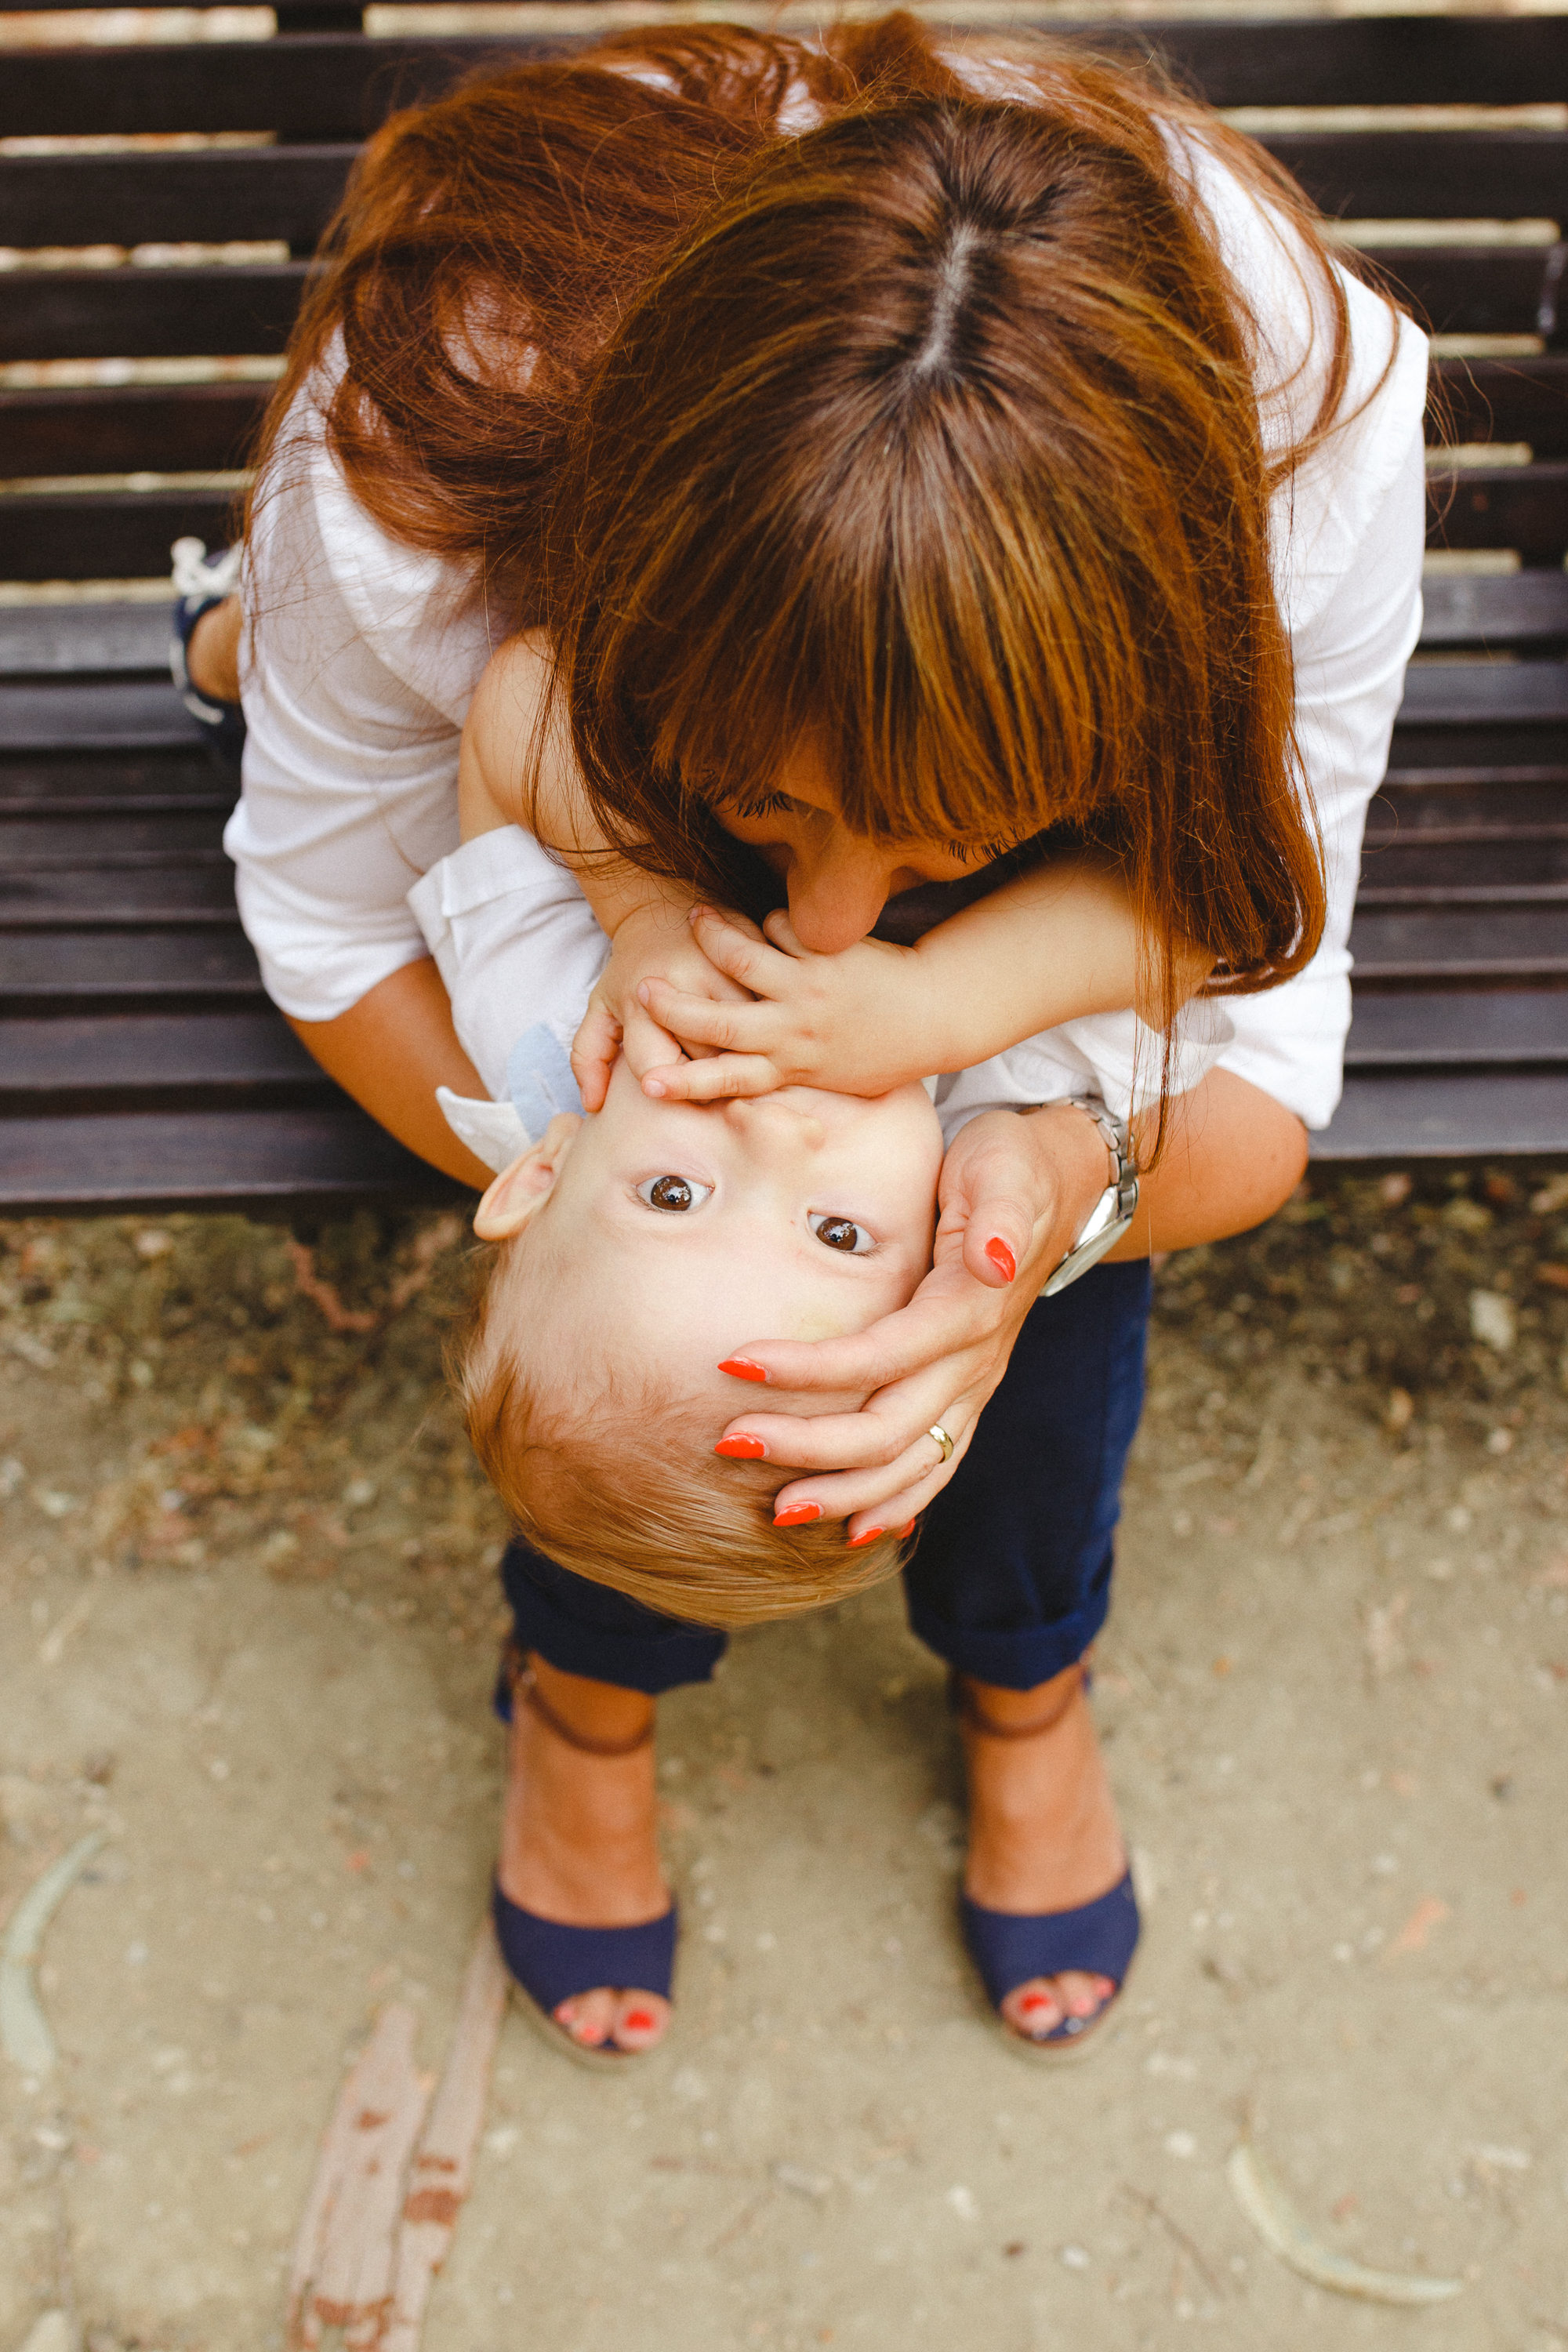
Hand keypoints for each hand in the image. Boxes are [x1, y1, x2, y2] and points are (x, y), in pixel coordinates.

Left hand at [570, 898, 751, 1111]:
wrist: (663, 903)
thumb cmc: (632, 969)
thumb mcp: (600, 1006)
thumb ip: (588, 1056)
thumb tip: (593, 1104)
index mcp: (641, 1004)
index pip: (657, 1068)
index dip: (670, 1088)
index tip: (679, 1088)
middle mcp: (684, 987)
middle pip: (708, 1060)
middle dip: (711, 1075)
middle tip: (712, 1074)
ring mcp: (725, 974)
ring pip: (745, 1040)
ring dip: (745, 1054)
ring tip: (739, 1055)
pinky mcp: (755, 961)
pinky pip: (768, 1014)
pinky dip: (766, 1031)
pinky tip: (760, 1032)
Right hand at [635, 906, 937, 1100]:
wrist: (935, 1014)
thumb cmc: (881, 1051)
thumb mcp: (831, 1079)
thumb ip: (786, 1074)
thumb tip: (743, 1078)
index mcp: (792, 1068)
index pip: (728, 1080)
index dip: (684, 1081)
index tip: (649, 1082)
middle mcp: (795, 1033)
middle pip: (717, 1019)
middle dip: (673, 1004)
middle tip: (644, 987)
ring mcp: (809, 990)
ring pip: (742, 959)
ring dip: (711, 936)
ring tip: (694, 918)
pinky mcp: (825, 955)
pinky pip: (781, 930)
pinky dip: (770, 923)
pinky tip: (769, 920)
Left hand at [711, 1105, 1112, 1534]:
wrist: (1059, 1182)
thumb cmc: (1012, 1164)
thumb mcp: (1005, 1168)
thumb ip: (1001, 1214)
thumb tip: (991, 1259)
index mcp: (969, 1310)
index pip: (879, 1357)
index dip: (808, 1369)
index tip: (733, 1359)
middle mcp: (975, 1362)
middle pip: (886, 1429)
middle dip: (806, 1446)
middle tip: (728, 1442)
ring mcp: (975, 1386)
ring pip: (910, 1464)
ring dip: (843, 1493)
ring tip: (776, 1510)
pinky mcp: (970, 1394)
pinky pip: (936, 1465)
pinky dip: (896, 1503)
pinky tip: (852, 1529)